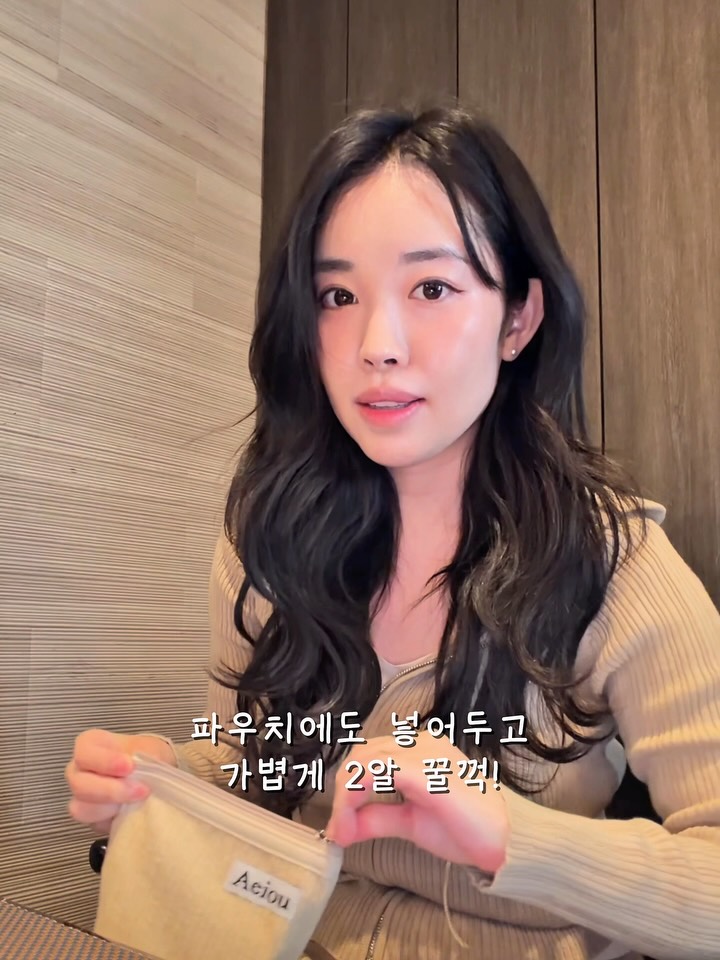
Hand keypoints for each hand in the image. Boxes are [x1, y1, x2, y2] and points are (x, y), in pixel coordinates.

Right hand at [65, 728, 175, 833]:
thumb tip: (139, 770)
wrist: (157, 776)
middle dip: (110, 790)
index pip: (84, 752)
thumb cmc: (148, 756)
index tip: (129, 767)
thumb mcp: (150, 748)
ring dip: (111, 807)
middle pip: (79, 784)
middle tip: (140, 790)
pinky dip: (112, 820)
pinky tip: (130, 813)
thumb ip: (142, 756)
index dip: (104, 761)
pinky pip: (94, 824)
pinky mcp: (92, 819)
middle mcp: (80, 770)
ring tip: (138, 801)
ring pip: (82, 808)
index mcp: (90, 745)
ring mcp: (82, 796)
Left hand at [325, 732, 508, 873]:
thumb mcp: (409, 821)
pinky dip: (355, 793)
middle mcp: (419, 743)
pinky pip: (378, 769)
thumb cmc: (463, 826)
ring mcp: (423, 753)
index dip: (344, 790)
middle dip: (341, 795)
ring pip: (364, 759)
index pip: (367, 757)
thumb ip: (377, 818)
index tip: (338, 829)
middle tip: (339, 832)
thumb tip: (341, 828)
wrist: (503, 841)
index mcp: (416, 749)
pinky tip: (352, 820)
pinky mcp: (426, 770)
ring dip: (345, 796)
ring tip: (344, 830)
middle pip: (360, 756)